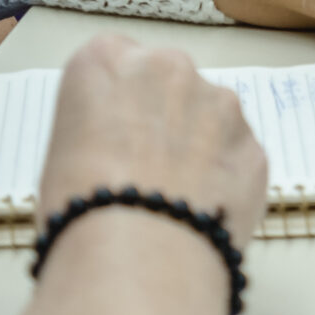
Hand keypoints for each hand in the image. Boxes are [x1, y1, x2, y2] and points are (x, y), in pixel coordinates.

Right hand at [38, 34, 267, 228]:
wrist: (135, 255)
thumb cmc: (82, 209)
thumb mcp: (60, 154)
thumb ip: (98, 125)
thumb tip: (115, 144)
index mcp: (106, 61)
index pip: (112, 60)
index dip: (114, 101)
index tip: (111, 130)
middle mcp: (168, 67)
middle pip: (167, 82)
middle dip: (161, 115)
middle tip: (144, 167)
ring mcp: (219, 103)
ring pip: (210, 116)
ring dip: (199, 145)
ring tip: (173, 197)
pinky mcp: (253, 144)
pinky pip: (237, 156)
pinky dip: (224, 179)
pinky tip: (200, 211)